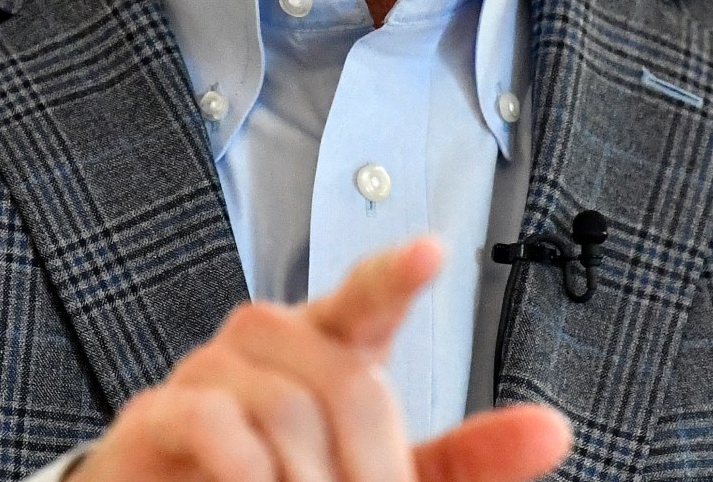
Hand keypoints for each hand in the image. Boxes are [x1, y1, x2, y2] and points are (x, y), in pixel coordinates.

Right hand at [72, 236, 571, 481]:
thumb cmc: (288, 480)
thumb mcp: (383, 475)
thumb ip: (465, 458)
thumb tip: (556, 431)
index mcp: (332, 346)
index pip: (368, 298)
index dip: (395, 276)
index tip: (430, 254)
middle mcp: (271, 341)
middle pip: (347, 383)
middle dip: (373, 467)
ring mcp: (210, 372)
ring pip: (286, 409)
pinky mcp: (157, 414)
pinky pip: (211, 421)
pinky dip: (244, 467)